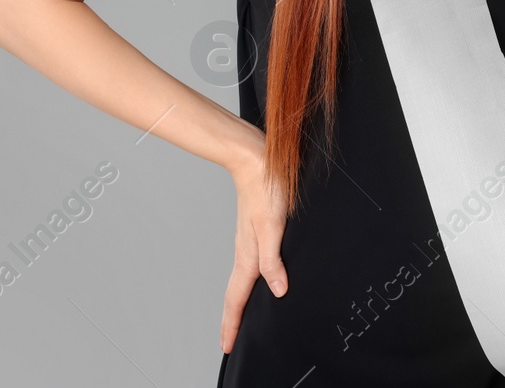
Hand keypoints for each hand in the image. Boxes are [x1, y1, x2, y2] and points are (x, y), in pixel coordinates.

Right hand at [220, 139, 289, 352]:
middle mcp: (246, 251)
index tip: (227, 347)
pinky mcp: (256, 230)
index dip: (233, 323)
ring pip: (241, 279)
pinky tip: (257, 279)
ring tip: (238, 317)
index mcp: (248, 254)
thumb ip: (273, 258)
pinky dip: (247, 282)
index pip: (237, 297)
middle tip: (228, 341)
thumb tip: (277, 290)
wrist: (256, 158)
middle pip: (235, 293)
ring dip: (238, 301)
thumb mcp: (274, 224)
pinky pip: (249, 266)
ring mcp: (249, 241)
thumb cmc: (267, 188)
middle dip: (231, 319)